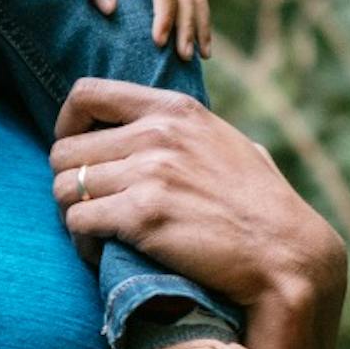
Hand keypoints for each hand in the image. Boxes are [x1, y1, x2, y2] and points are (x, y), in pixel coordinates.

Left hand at [47, 80, 344, 332]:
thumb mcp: (226, 142)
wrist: (285, 253)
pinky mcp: (142, 217)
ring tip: (98, 234)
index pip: (85, 95)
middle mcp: (157, 134)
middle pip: (64, 150)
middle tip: (91, 207)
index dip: (67, 125)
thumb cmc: (260, 205)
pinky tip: (104, 253)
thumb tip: (149, 127)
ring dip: (74, 215)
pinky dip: (84, 244)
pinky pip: (78, 223)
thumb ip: (184, 130)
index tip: (78, 153)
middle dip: (70, 181)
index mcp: (175, 109)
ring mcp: (149, 174)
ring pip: (64, 188)